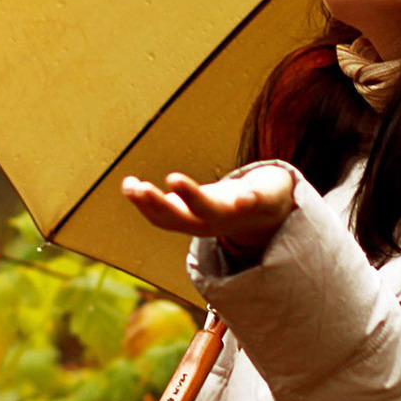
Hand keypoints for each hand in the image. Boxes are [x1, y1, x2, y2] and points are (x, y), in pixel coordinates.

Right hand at [121, 166, 294, 256]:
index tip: (128, 185)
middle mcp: (210, 222)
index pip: (163, 218)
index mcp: (192, 221)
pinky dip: (248, 201)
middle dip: (157, 203)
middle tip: (139, 188)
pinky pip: (254, 204)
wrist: (272, 213)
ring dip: (191, 196)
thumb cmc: (224, 204)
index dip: (143, 204)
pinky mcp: (260, 203)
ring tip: (173, 178)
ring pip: (211, 209)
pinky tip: (244, 195)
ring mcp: (234, 214)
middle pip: (180, 217)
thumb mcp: (189, 201)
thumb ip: (160, 198)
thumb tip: (128, 185)